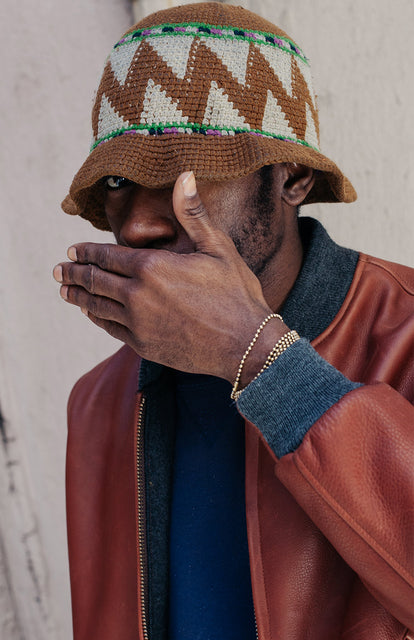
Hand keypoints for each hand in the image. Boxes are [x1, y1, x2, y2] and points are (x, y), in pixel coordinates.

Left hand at [53, 172, 286, 382]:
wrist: (245, 345)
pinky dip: (96, 317)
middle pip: (95, 280)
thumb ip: (193, 214)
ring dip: (78, 295)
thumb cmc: (235, 293)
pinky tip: (90, 313)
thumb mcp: (218, 248)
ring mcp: (138, 323)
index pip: (106, 255)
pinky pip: (110, 328)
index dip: (86, 252)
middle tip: (58, 269)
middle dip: (74, 272)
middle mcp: (137, 295)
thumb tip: (184, 175)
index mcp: (152, 267)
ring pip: (97, 306)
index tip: (72, 249)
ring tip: (65, 289)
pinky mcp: (143, 345)